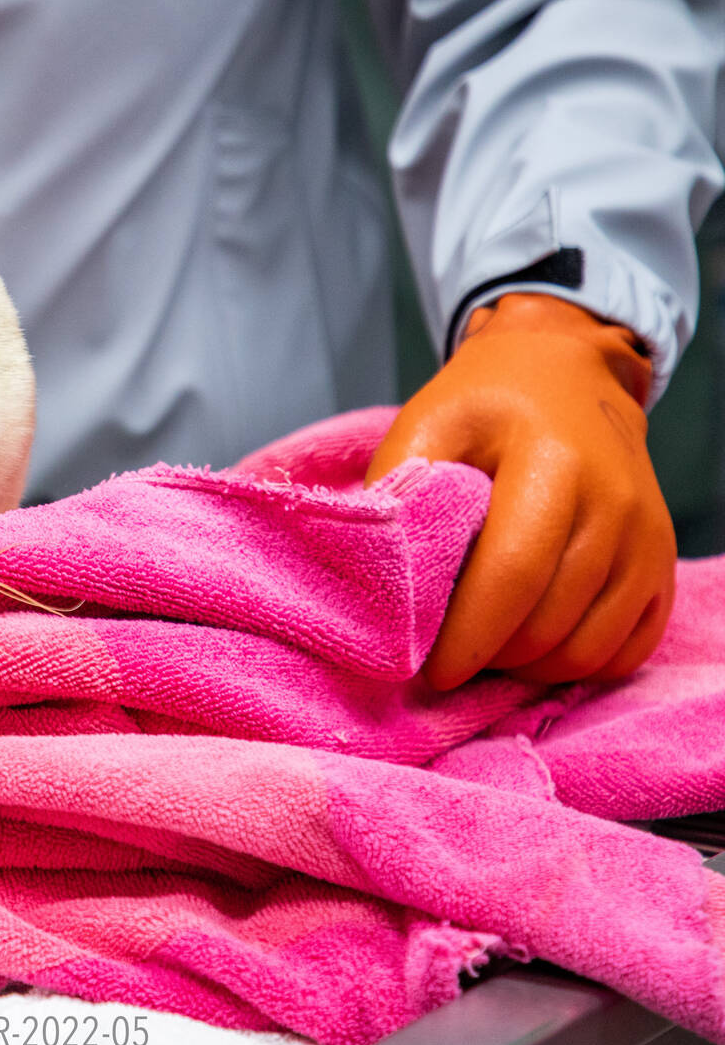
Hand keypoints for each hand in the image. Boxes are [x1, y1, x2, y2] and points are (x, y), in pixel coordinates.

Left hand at [366, 293, 674, 688]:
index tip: (428, 669)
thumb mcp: (428, 423)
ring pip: (588, 648)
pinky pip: (625, 651)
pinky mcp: (662, 566)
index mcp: (552, 461)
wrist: (569, 375)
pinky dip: (573, 665)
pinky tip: (530, 647)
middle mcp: (615, 503)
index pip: (513, 572)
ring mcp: (649, 538)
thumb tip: (382, 578)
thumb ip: (399, 492)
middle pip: (550, 620)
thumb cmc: (485, 405)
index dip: (468, 635)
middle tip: (447, 655)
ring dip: (529, 667)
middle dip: (490, 657)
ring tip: (484, 649)